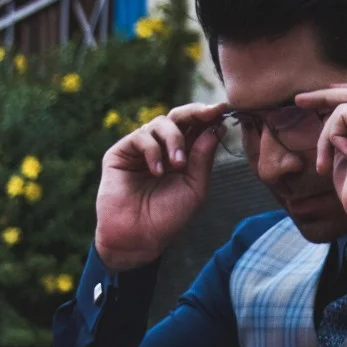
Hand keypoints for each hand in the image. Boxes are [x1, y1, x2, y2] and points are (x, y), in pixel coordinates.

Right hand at [93, 101, 224, 270]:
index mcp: (183, 156)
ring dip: (174, 139)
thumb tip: (215, 128)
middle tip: (209, 113)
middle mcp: (162, 148)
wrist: (139, 237)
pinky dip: (153, 150)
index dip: (209, 117)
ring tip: (178, 164)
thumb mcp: (195, 188)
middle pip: (179, 117)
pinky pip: (141, 137)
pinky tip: (157, 171)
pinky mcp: (121, 152)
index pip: (196, 128)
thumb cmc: (168, 218)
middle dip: (196, 112)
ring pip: (161, 123)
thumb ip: (203, 158)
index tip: (224, 109)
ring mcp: (141, 149)